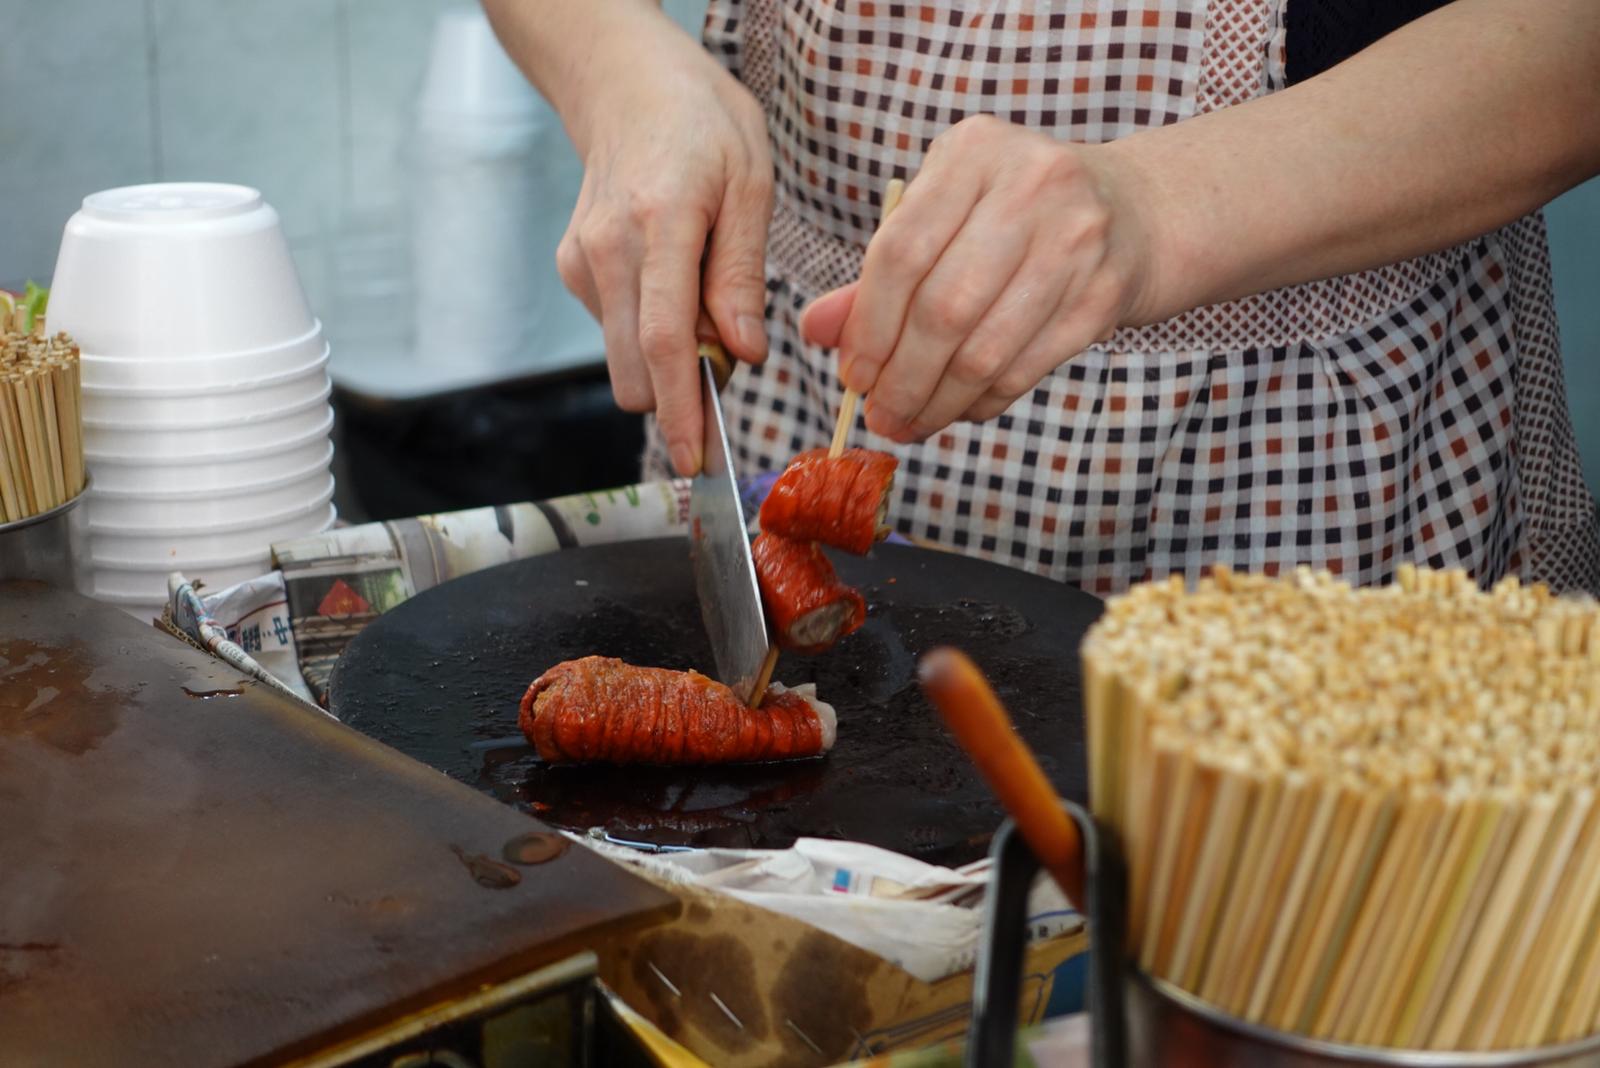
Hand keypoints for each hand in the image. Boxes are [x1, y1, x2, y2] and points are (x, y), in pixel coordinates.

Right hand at [551, 7, 772, 474]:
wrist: (628, 85)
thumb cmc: (703, 126)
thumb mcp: (750, 185)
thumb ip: (742, 276)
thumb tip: (741, 355)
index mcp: (660, 222)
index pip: (663, 339)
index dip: (680, 409)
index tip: (693, 458)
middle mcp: (608, 248)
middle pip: (632, 369)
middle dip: (678, 397)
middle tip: (726, 370)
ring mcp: (582, 261)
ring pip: (623, 358)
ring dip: (667, 360)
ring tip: (705, 298)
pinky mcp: (572, 268)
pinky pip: (616, 330)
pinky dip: (649, 330)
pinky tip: (672, 280)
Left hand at [800, 116, 1154, 442]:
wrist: (1137, 211)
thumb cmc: (1015, 217)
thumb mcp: (946, 217)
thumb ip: (879, 272)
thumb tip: (815, 331)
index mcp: (974, 152)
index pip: (901, 251)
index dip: (868, 325)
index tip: (851, 374)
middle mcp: (1031, 185)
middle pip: (943, 307)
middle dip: (901, 377)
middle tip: (879, 414)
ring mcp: (1077, 239)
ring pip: (985, 348)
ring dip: (938, 401)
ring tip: (910, 422)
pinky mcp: (1105, 294)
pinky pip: (1025, 368)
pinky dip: (983, 401)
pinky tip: (960, 409)